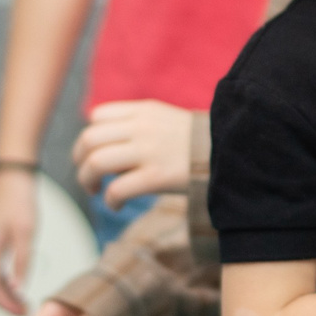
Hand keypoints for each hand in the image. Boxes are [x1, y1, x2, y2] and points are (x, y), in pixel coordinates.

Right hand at [0, 168, 39, 315]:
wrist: (13, 178)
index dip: (4, 303)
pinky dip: (3, 283)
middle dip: (3, 303)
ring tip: (23, 304)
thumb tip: (17, 288)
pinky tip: (18, 287)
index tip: (21, 313)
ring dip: (3, 295)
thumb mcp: (26, 233)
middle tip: (24, 313)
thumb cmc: (21, 202)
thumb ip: (22, 261)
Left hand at [74, 101, 194, 205]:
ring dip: (87, 180)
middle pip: (90, 139)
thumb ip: (139, 128)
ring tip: (95, 191)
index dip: (89, 138)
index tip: (93, 154)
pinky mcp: (157, 176)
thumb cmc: (200, 144)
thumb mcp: (167, 121)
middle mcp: (143, 127)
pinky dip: (110, 200)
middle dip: (79, 161)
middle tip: (87, 177)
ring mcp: (149, 150)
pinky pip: (117, 189)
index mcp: (145, 111)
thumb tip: (108, 151)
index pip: (98, 116)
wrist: (235, 152)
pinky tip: (117, 205)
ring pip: (96, 162)